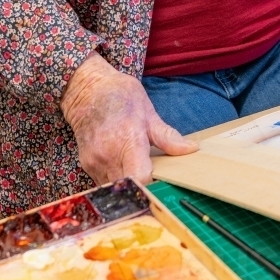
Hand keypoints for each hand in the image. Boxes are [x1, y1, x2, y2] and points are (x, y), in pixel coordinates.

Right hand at [60, 53, 197, 184]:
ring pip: (117, 189)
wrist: (87, 90)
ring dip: (130, 186)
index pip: (141, 178)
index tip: (164, 182)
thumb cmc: (120, 96)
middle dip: (144, 188)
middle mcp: (108, 155)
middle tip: (156, 180)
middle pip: (129, 188)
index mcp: (128, 139)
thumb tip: (192, 149)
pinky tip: (124, 166)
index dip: (154, 185)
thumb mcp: (148, 111)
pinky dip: (117, 180)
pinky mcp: (87, 166)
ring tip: (139, 171)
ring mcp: (95, 162)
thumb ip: (167, 137)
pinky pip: (105, 183)